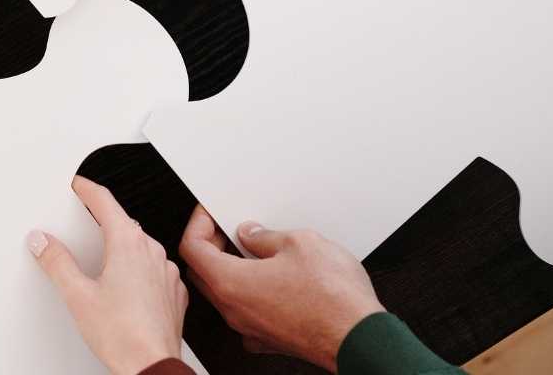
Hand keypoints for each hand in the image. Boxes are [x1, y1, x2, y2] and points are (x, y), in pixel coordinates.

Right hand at [30, 176, 188, 374]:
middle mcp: (151, 251)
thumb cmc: (123, 335)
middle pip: (124, 222)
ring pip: (141, 245)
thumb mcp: (77, 296)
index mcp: (128, 244)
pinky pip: (154, 268)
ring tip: (102, 260)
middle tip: (84, 220)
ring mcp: (166, 272)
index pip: (105, 201)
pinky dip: (138, 269)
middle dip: (102, 219)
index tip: (78, 184)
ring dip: (122, 245)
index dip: (87, 189)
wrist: (152, 367)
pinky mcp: (173, 292)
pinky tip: (125, 287)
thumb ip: (57, 263)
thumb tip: (43, 242)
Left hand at [180, 207, 382, 368]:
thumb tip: (253, 235)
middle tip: (229, 229)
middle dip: (210, 246)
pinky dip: (251, 293)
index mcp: (231, 283)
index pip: (192, 248)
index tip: (210, 213)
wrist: (360, 338)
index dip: (198, 223)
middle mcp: (235, 311)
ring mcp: (251, 329)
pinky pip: (247, 313)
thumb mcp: (300, 243)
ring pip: (224, 295)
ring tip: (255, 250)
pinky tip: (272, 279)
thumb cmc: (334, 298)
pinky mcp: (270, 339)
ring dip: (231, 270)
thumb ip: (266, 236)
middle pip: (202, 273)